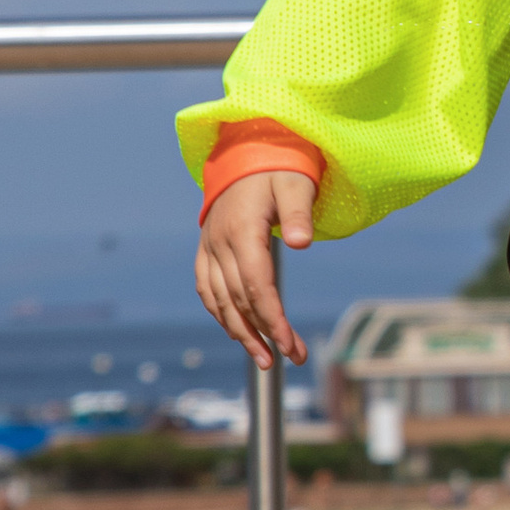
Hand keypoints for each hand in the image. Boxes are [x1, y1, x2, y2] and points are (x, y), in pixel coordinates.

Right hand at [194, 167, 313, 368]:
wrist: (246, 150)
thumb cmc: (279, 167)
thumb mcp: (296, 184)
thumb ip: (299, 213)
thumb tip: (303, 243)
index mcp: (242, 230)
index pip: (256, 285)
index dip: (273, 319)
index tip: (291, 346)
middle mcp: (219, 242)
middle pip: (238, 299)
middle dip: (265, 334)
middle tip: (292, 358)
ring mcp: (209, 246)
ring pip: (218, 300)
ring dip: (240, 333)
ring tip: (265, 360)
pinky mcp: (206, 248)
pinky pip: (207, 288)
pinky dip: (221, 313)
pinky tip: (238, 333)